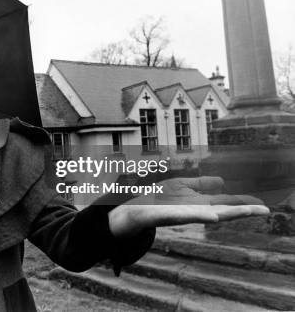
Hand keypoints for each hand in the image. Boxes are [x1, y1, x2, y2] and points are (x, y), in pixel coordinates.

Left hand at [108, 176, 269, 237]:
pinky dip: (198, 215)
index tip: (263, 207)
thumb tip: (223, 182)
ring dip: (225, 213)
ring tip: (245, 212)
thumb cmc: (159, 199)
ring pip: (207, 214)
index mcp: (199, 204)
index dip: (243, 204)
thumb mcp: (183, 186)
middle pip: (222, 211)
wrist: (135, 210)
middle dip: (242, 210)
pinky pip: (183, 216)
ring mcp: (181, 215)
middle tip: (264, 210)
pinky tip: (212, 216)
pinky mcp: (166, 216)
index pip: (226, 204)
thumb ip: (202, 184)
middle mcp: (193, 211)